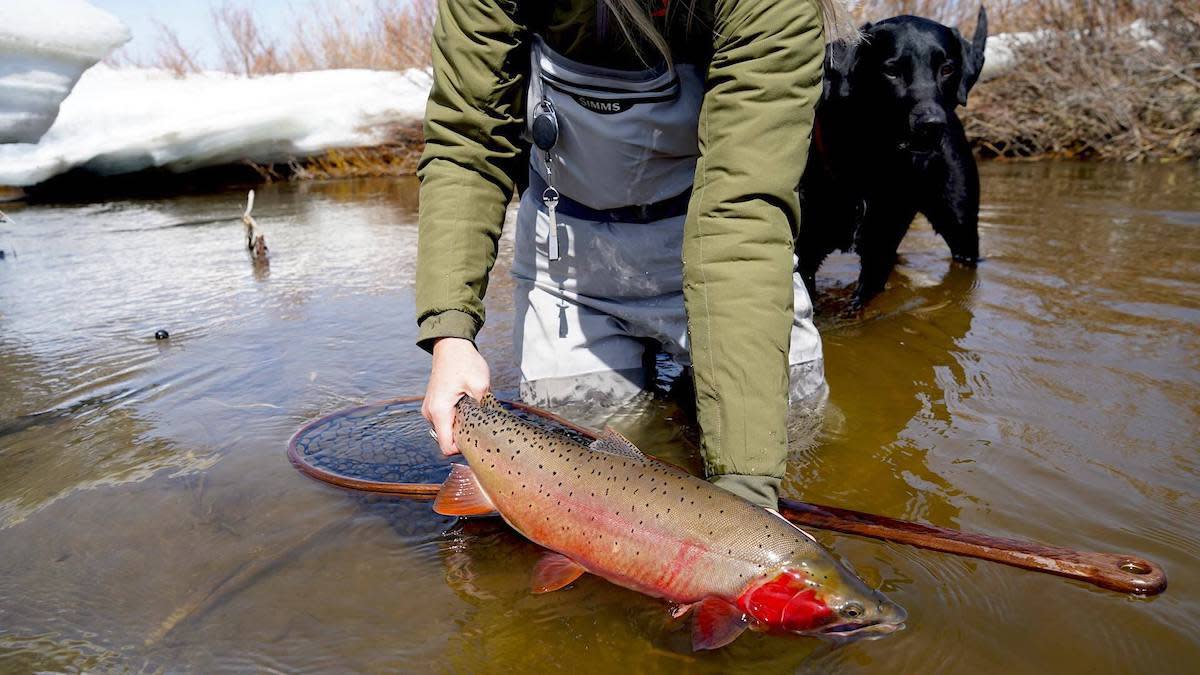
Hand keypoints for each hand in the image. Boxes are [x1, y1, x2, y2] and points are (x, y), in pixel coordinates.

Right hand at [422, 337, 489, 455]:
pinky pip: (445, 420)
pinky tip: (467, 406)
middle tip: (481, 422)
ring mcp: (430, 409)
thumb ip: (483, 408)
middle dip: (464, 436)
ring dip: (461, 426)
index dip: (463, 449)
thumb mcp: (480, 385)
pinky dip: (457, 418)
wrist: (451, 345)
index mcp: (439, 411)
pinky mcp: (433, 404)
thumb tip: (490, 425)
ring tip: (474, 410)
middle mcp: (430, 413)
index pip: (447, 447)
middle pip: (447, 440)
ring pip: (447, 430)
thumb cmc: (464, 362)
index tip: (479, 439)